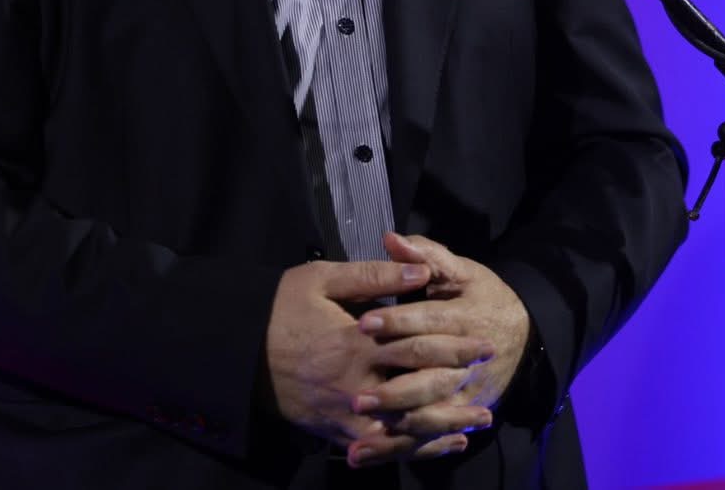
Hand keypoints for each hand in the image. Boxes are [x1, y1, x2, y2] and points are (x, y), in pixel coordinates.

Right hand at [264, 258, 494, 464]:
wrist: (235, 350)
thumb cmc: (279, 308)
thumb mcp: (322, 279)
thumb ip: (374, 276)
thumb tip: (419, 274)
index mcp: (358, 345)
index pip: (419, 349)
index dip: (455, 348)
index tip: (484, 345)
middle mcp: (356, 385)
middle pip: (419, 396)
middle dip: (457, 395)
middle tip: (488, 393)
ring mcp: (344, 414)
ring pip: (404, 430)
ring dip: (442, 429)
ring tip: (474, 426)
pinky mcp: (333, 432)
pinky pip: (379, 447)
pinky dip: (411, 450)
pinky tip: (434, 446)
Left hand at [343, 232, 531, 464]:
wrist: (526, 333)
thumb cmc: (483, 296)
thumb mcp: (461, 271)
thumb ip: (426, 256)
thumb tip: (391, 238)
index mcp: (466, 319)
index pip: (430, 322)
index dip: (398, 322)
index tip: (363, 324)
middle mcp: (468, 361)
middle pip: (431, 376)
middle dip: (394, 388)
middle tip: (357, 395)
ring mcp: (467, 392)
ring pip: (432, 413)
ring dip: (397, 423)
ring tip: (363, 427)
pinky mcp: (464, 413)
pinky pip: (434, 434)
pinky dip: (404, 445)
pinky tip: (369, 449)